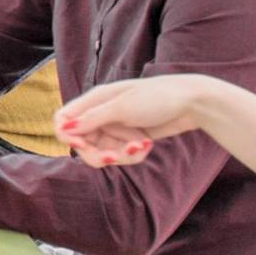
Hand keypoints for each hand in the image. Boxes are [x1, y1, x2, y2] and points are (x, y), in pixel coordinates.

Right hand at [54, 74, 214, 167]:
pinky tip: (148, 144)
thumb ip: (92, 119)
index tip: (82, 145)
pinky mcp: (130, 139)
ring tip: (142, 145)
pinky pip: (122, 155)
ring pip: (104, 153)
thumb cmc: (157, 97)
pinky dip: (134, 154)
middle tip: (115, 157)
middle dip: (99, 153)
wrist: (192, 103)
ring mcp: (116, 128)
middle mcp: (101, 115)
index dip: (67, 136)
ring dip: (122, 154)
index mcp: (94, 101)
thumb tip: (64, 129)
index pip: (63, 120)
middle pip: (82, 144)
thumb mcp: (122, 107)